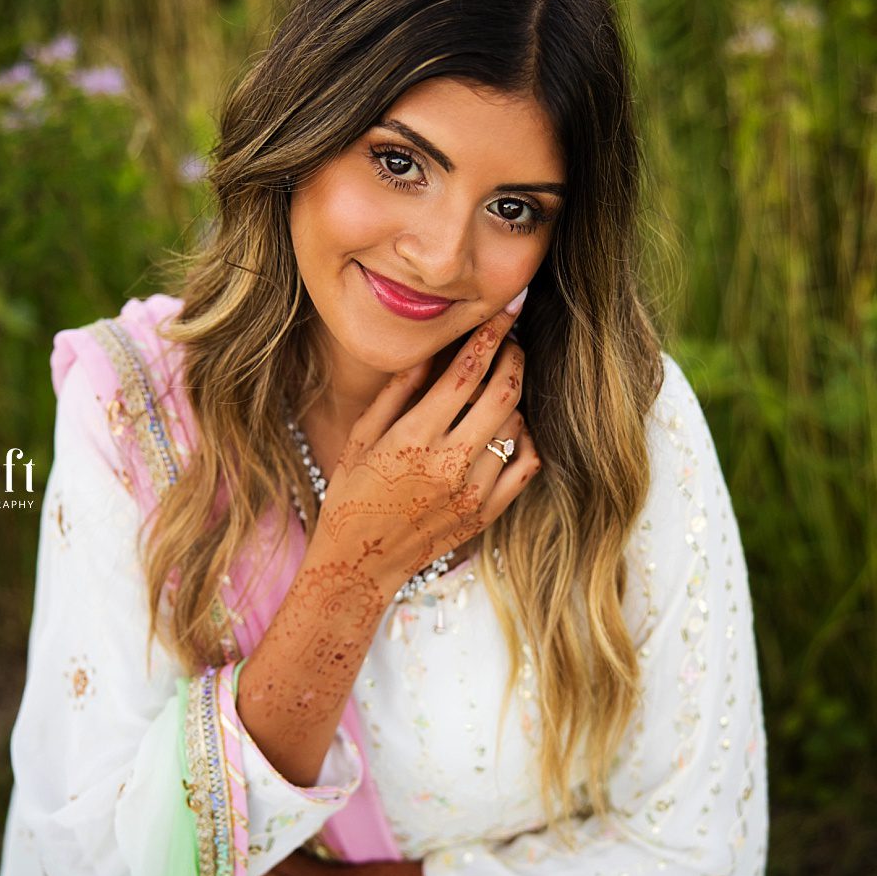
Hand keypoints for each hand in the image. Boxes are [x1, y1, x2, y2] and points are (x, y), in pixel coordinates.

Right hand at [309, 301, 541, 593]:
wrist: (359, 563)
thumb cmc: (351, 496)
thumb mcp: (361, 439)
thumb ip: (397, 393)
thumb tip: (430, 351)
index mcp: (412, 439)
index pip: (464, 374)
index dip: (488, 337)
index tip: (503, 313)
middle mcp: (448, 464)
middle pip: (502, 395)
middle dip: (512, 358)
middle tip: (511, 341)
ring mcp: (472, 492)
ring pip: (515, 427)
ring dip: (513, 399)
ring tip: (500, 387)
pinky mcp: (486, 514)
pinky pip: (525, 466)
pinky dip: (524, 441)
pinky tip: (507, 431)